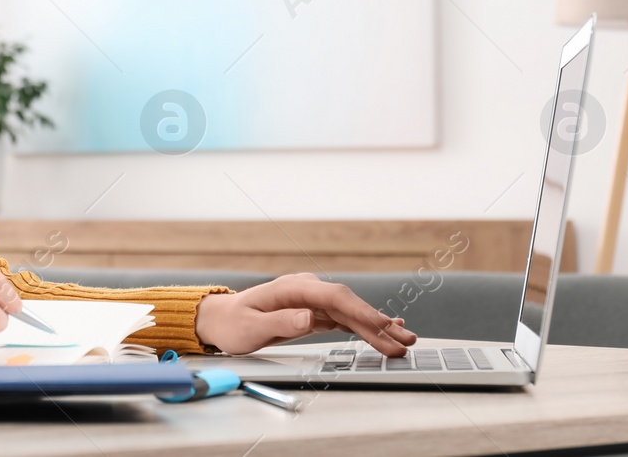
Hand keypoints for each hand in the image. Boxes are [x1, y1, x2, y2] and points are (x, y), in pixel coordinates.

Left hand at [194, 273, 417, 356]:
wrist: (222, 320)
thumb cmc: (233, 323)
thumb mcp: (251, 327)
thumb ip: (281, 321)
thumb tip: (308, 316)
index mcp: (293, 288)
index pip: (334, 298)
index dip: (360, 312)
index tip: (382, 327)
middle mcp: (306, 290)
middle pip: (348, 304)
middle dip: (378, 322)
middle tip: (405, 340)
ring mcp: (311, 300)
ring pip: (350, 312)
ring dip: (376, 327)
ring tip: (404, 340)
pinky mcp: (312, 312)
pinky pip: (343, 318)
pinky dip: (364, 326)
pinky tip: (384, 330)